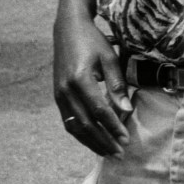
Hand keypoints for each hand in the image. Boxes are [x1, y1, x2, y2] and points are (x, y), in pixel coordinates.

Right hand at [53, 12, 131, 156]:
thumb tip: (127, 110)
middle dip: (103, 141)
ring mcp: (59, 95)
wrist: (68, 30)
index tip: (126, 139)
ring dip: (91, 142)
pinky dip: (81, 134)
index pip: (99, 110)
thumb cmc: (93, 42)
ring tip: (108, 152)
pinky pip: (68, 121)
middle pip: (86, 124)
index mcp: (80, 79)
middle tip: (119, 152)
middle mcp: (66, 90)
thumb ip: (117, 84)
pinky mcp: (57, 97)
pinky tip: (94, 140)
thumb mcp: (110, 58)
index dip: (113, 127)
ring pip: (74, 127)